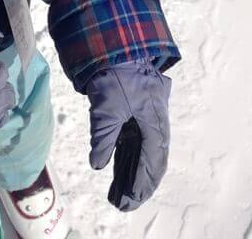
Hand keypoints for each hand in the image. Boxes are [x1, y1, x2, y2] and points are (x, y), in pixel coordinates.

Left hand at [86, 59, 171, 210]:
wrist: (117, 47)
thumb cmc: (115, 74)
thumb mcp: (106, 106)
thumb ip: (103, 136)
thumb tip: (97, 164)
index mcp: (154, 123)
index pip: (151, 162)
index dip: (141, 183)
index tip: (129, 201)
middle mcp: (154, 124)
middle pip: (149, 162)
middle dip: (137, 185)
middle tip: (122, 204)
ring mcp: (145, 120)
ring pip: (140, 154)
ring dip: (130, 174)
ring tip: (118, 196)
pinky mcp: (135, 115)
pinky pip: (133, 142)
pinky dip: (126, 158)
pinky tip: (116, 171)